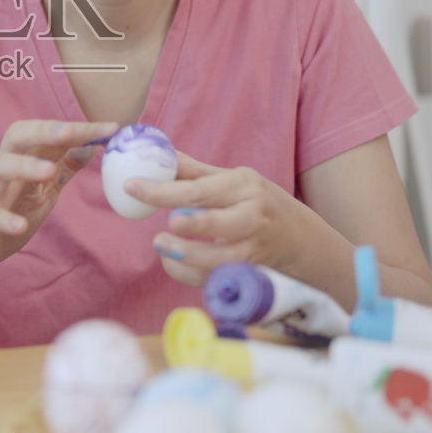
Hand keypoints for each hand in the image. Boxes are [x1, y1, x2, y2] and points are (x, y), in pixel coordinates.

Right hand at [0, 120, 117, 281]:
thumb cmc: (3, 213)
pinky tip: (20, 225)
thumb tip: (93, 147)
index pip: (48, 134)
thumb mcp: (40, 192)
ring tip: (48, 171)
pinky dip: (2, 218)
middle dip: (44, 131)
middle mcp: (2, 169)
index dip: (78, 129)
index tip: (111, 127)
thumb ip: (63, 169)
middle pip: (17, 136)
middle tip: (71, 132)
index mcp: (21, 160)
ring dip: (23, 166)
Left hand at [123, 151, 309, 286]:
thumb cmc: (255, 202)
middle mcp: (253, 216)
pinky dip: (189, 274)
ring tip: (161, 246)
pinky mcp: (249, 272)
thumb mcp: (232, 180)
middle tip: (164, 225)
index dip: (163, 190)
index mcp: (244, 186)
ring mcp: (253, 248)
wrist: (299, 238)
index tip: (132, 187)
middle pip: (220, 222)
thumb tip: (157, 153)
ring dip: (188, 255)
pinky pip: (216, 278)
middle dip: (192, 224)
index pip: (200, 189)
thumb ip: (194, 171)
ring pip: (222, 258)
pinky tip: (171, 262)